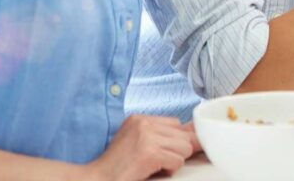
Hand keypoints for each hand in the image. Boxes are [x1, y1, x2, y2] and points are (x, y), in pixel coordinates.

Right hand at [84, 115, 198, 180]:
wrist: (98, 179)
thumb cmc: (118, 167)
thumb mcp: (137, 142)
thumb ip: (161, 135)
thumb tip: (195, 133)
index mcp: (139, 118)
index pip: (176, 123)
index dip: (176, 141)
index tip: (165, 152)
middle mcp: (143, 123)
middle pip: (184, 134)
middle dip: (177, 151)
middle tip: (158, 162)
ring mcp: (146, 137)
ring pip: (185, 147)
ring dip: (173, 161)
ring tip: (154, 167)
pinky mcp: (149, 153)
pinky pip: (178, 161)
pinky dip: (169, 170)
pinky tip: (152, 171)